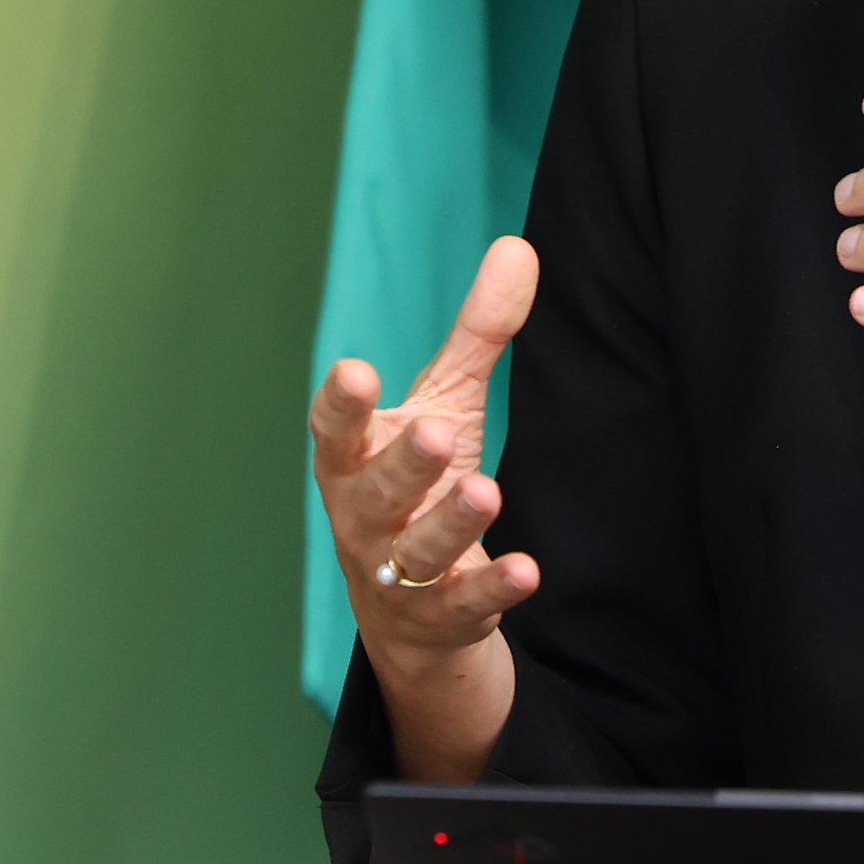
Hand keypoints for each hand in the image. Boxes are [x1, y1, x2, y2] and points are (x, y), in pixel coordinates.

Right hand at [309, 236, 539, 781]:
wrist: (405, 608)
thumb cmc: (416, 482)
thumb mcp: (445, 403)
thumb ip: (477, 333)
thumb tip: (519, 248)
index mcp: (351, 459)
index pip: (334, 430)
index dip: (342, 406)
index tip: (356, 373)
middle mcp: (363, 515)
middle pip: (378, 491)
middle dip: (405, 465)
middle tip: (437, 434)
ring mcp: (395, 572)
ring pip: (415, 550)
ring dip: (450, 524)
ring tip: (486, 491)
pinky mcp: (439, 615)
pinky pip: (463, 603)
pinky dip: (493, 589)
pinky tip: (528, 570)